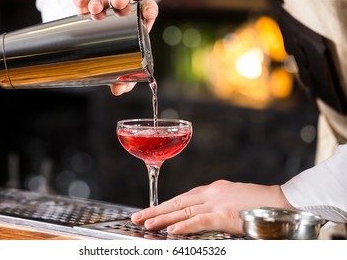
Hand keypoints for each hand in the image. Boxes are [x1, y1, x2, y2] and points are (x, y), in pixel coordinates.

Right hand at [73, 0, 157, 95]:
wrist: (94, 50)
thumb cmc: (114, 57)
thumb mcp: (121, 68)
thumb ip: (124, 80)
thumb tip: (119, 90)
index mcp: (136, 25)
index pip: (146, 11)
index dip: (148, 8)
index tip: (147, 12)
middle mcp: (120, 14)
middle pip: (124, 1)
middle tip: (117, 4)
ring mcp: (104, 10)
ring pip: (104, 0)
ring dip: (100, 1)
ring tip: (95, 8)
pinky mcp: (86, 8)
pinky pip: (83, 0)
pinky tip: (81, 2)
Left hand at [131, 180, 293, 234]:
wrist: (282, 201)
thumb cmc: (260, 202)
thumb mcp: (233, 197)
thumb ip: (216, 202)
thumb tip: (202, 211)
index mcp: (213, 189)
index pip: (183, 197)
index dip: (166, 205)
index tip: (151, 210)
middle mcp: (211, 193)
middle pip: (177, 202)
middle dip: (155, 210)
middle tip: (137, 216)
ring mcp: (217, 203)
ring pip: (183, 211)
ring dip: (162, 218)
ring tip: (145, 224)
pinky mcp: (224, 215)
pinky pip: (199, 221)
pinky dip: (183, 226)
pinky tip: (170, 231)